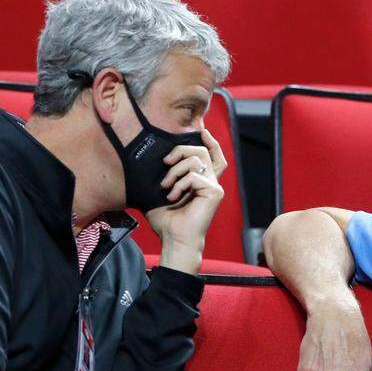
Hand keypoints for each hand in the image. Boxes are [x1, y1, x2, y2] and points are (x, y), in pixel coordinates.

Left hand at [145, 129, 225, 272]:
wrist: (174, 239)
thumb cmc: (167, 220)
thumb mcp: (161, 192)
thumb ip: (164, 175)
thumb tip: (157, 158)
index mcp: (202, 181)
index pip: (214, 155)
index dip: (210, 141)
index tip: (201, 131)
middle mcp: (212, 182)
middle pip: (201, 150)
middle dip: (180, 151)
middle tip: (165, 163)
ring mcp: (215, 187)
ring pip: (196, 160)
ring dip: (174, 171)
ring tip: (166, 187)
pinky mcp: (215, 192)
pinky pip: (194, 176)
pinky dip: (180, 185)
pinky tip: (173, 197)